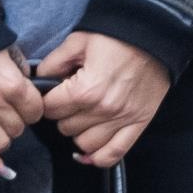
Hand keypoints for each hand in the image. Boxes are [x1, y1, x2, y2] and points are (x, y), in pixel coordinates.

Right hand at [0, 47, 44, 175]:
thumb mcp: (8, 50)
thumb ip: (22, 72)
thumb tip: (30, 92)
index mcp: (12, 84)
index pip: (35, 112)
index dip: (33, 110)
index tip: (27, 106)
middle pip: (18, 129)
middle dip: (17, 122)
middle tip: (9, 112)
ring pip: (1, 142)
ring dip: (3, 137)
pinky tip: (0, 167)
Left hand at [33, 31, 171, 169]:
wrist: (154, 34)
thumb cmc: (115, 36)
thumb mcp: (78, 41)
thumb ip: (53, 62)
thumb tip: (39, 79)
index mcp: (85, 89)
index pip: (50, 109)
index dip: (47, 100)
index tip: (52, 93)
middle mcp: (103, 109)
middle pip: (65, 127)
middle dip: (63, 114)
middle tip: (69, 100)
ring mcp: (123, 119)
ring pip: (85, 144)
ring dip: (79, 133)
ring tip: (82, 117)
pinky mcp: (139, 123)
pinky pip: (114, 153)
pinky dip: (98, 158)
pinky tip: (88, 153)